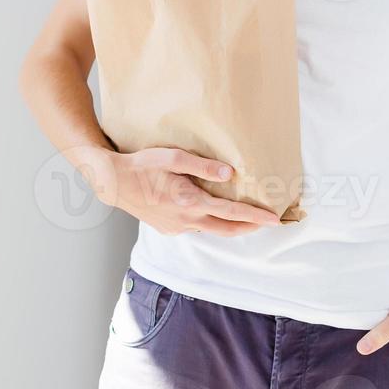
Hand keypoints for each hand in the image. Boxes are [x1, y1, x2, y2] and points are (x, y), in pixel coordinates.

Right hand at [81, 145, 284, 235]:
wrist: (115, 183)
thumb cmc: (143, 166)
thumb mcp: (173, 158)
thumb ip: (203, 166)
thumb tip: (229, 174)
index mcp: (190, 202)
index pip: (231, 212)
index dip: (255, 216)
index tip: (274, 219)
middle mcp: (186, 220)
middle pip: (227, 229)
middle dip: (250, 227)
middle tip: (267, 222)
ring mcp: (177, 227)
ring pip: (211, 230)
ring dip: (229, 225)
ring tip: (244, 217)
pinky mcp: (169, 229)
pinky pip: (196, 228)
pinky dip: (209, 222)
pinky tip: (211, 213)